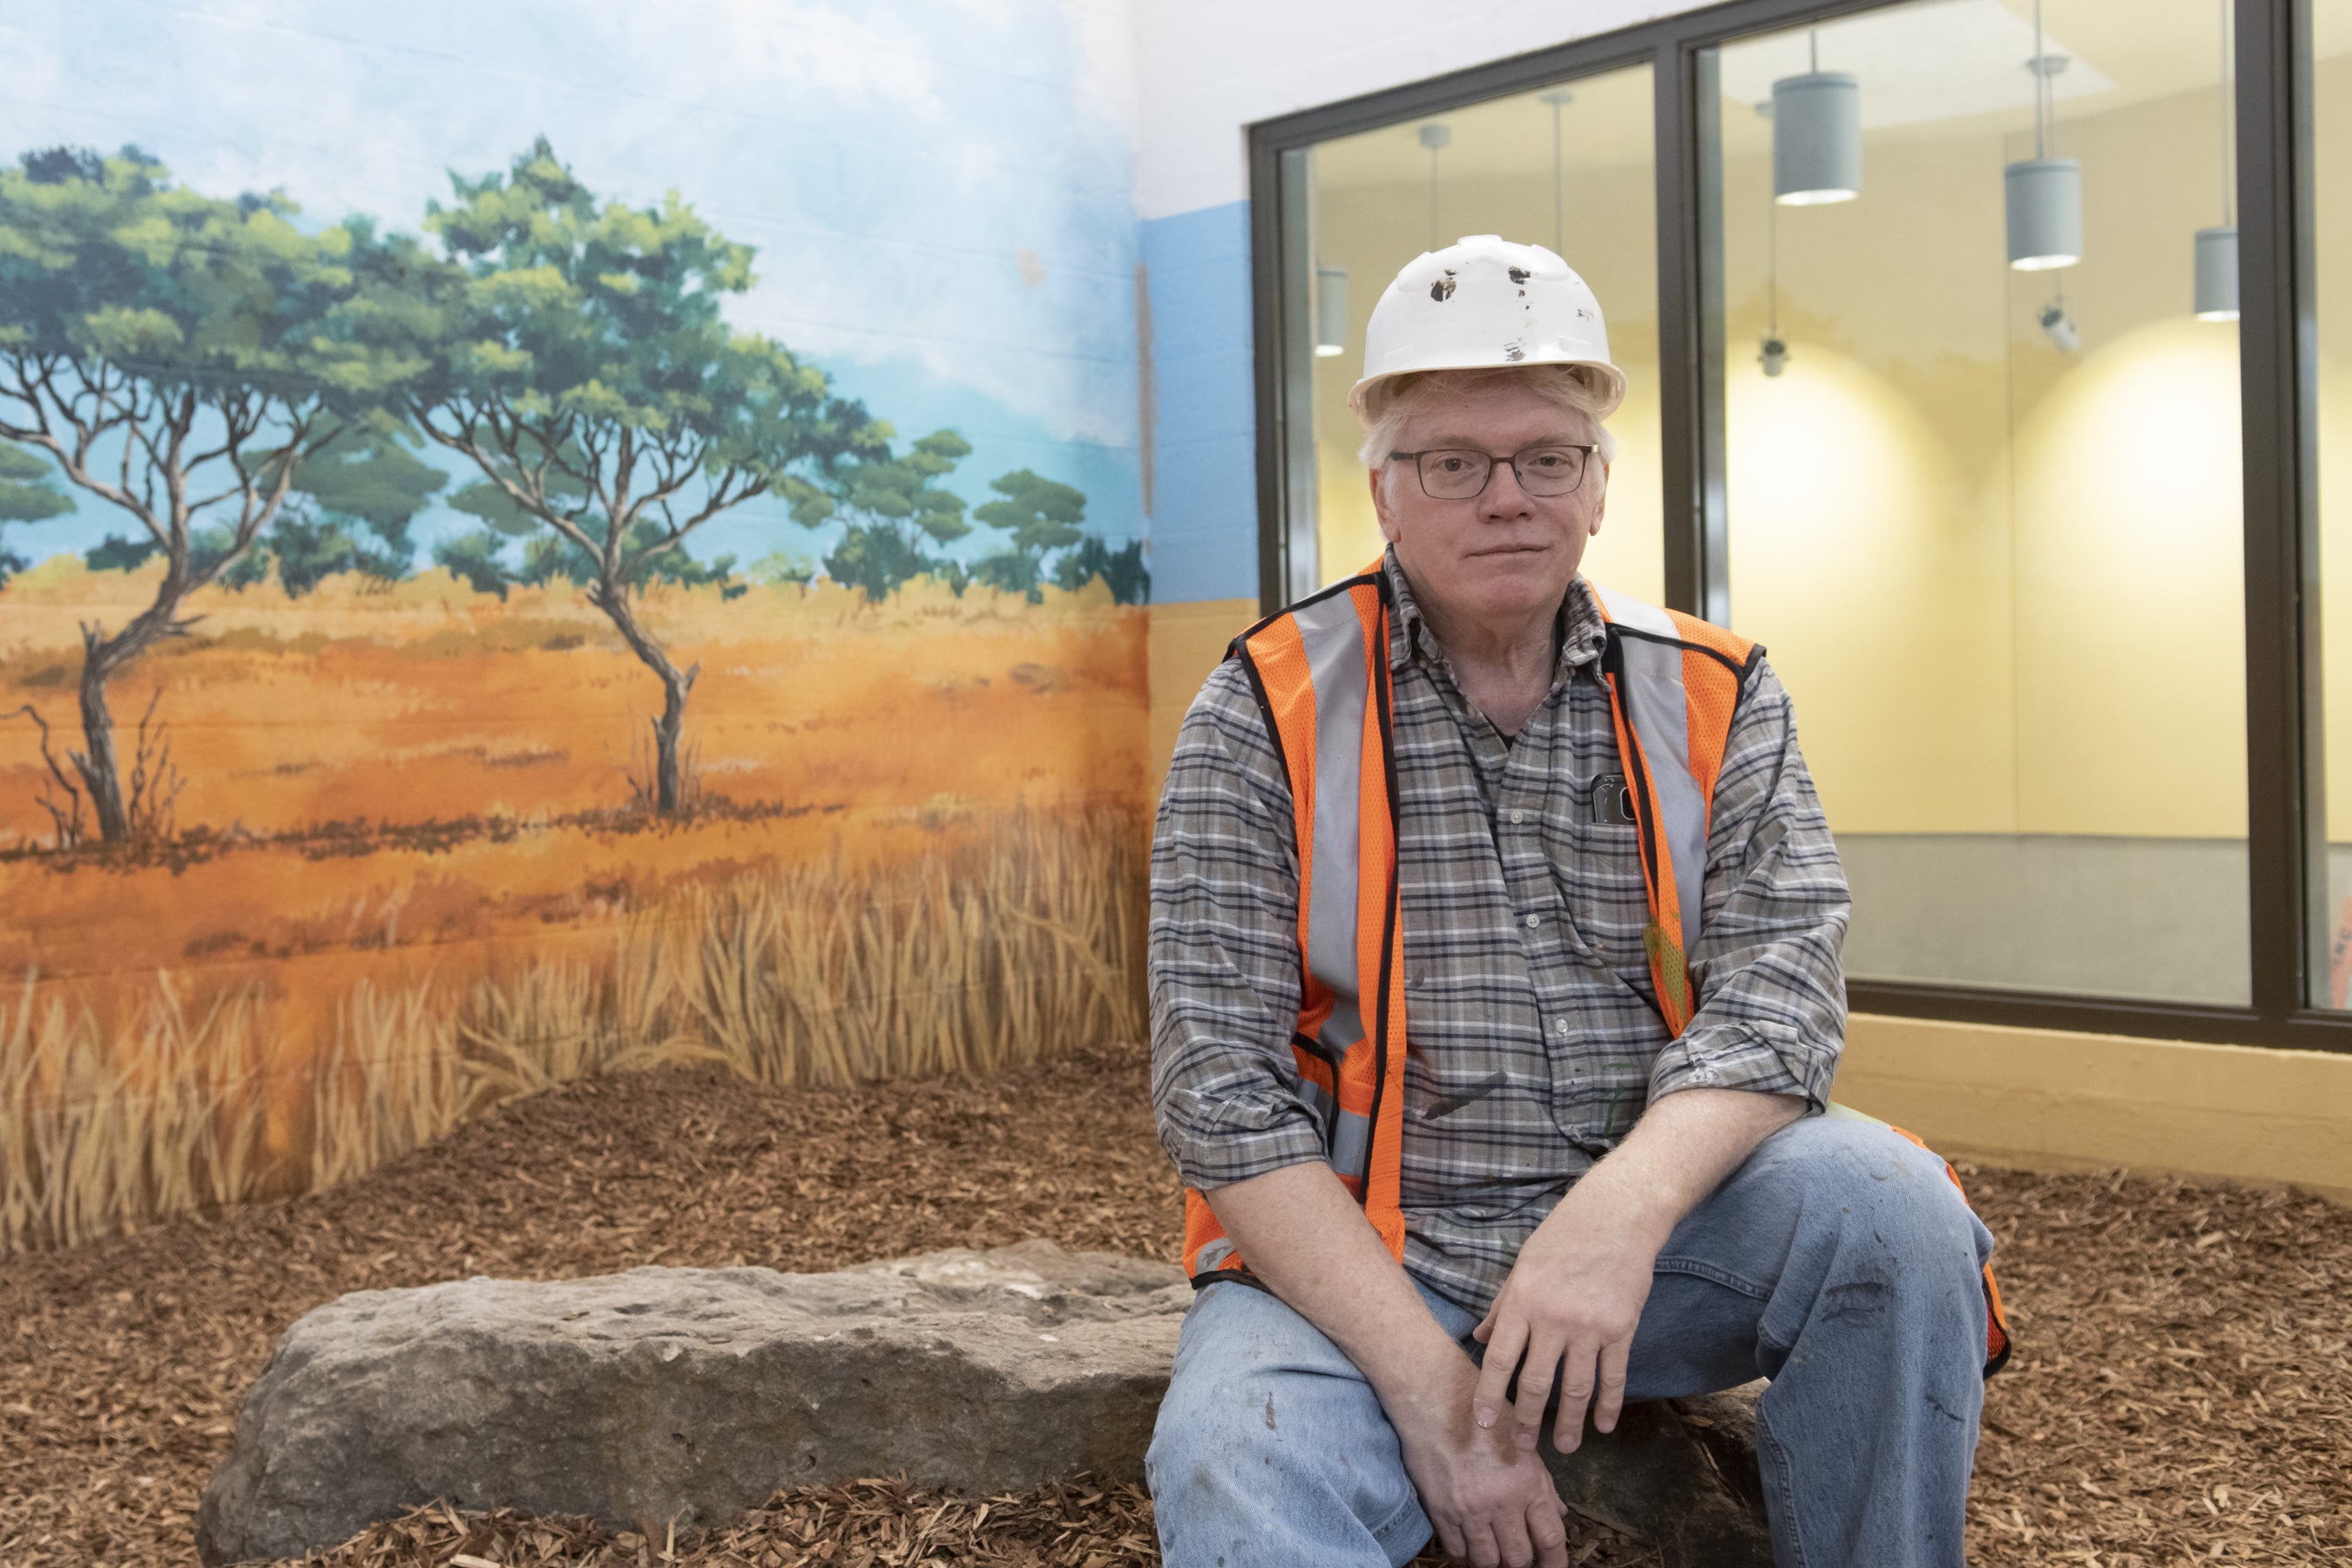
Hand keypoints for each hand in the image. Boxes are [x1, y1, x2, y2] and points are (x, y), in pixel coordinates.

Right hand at [1390, 1356, 1571, 1567]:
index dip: (1554, 1562)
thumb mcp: (1523, 1442)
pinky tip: (1470, 1542)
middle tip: (1520, 1552)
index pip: (1550, 1540)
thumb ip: (1542, 1484)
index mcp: (1528, 1484)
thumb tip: (1557, 1514)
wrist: (1434, 1400)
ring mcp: (1468, 1510)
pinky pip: (1456, 1550)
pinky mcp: (1440, 1511)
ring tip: (1495, 1549)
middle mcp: (1500, 1502)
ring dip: (1494, 1560)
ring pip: (1487, 1562)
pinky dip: (1466, 1553)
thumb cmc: (1483, 1414)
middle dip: (1523, 1561)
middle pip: (1518, 1559)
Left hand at [1471, 1178, 1664, 1455]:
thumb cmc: (1563, 1237)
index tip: (1484, 1423)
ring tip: (1565, 1447)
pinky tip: (1604, 1425)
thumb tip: (1478, 1339)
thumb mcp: (1522, 1267)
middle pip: (1537, 1382)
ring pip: (1576, 1387)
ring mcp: (1589, 1326)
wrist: (1616, 1217)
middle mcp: (1553, 1318)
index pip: (1500, 1359)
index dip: (1490, 1395)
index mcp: (1523, 1302)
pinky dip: (1609, 1404)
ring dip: (1570, 1423)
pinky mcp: (1621, 1328)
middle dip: (1528, 1420)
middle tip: (1522, 1448)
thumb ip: (1502, 1307)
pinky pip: (1613, 1375)